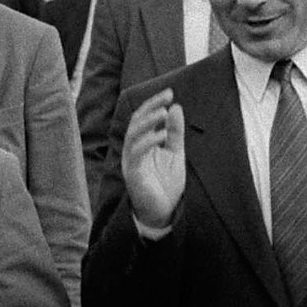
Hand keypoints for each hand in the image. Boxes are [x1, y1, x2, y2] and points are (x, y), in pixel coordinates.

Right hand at [121, 89, 184, 228]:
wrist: (163, 213)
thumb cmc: (166, 184)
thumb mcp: (175, 153)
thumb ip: (174, 132)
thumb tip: (175, 107)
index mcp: (141, 144)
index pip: (143, 117)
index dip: (154, 103)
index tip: (170, 93)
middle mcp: (133, 150)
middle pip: (136, 122)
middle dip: (150, 107)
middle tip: (167, 97)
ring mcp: (131, 162)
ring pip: (133, 135)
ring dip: (148, 122)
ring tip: (163, 112)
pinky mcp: (133, 175)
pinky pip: (136, 154)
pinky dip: (148, 142)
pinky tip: (162, 135)